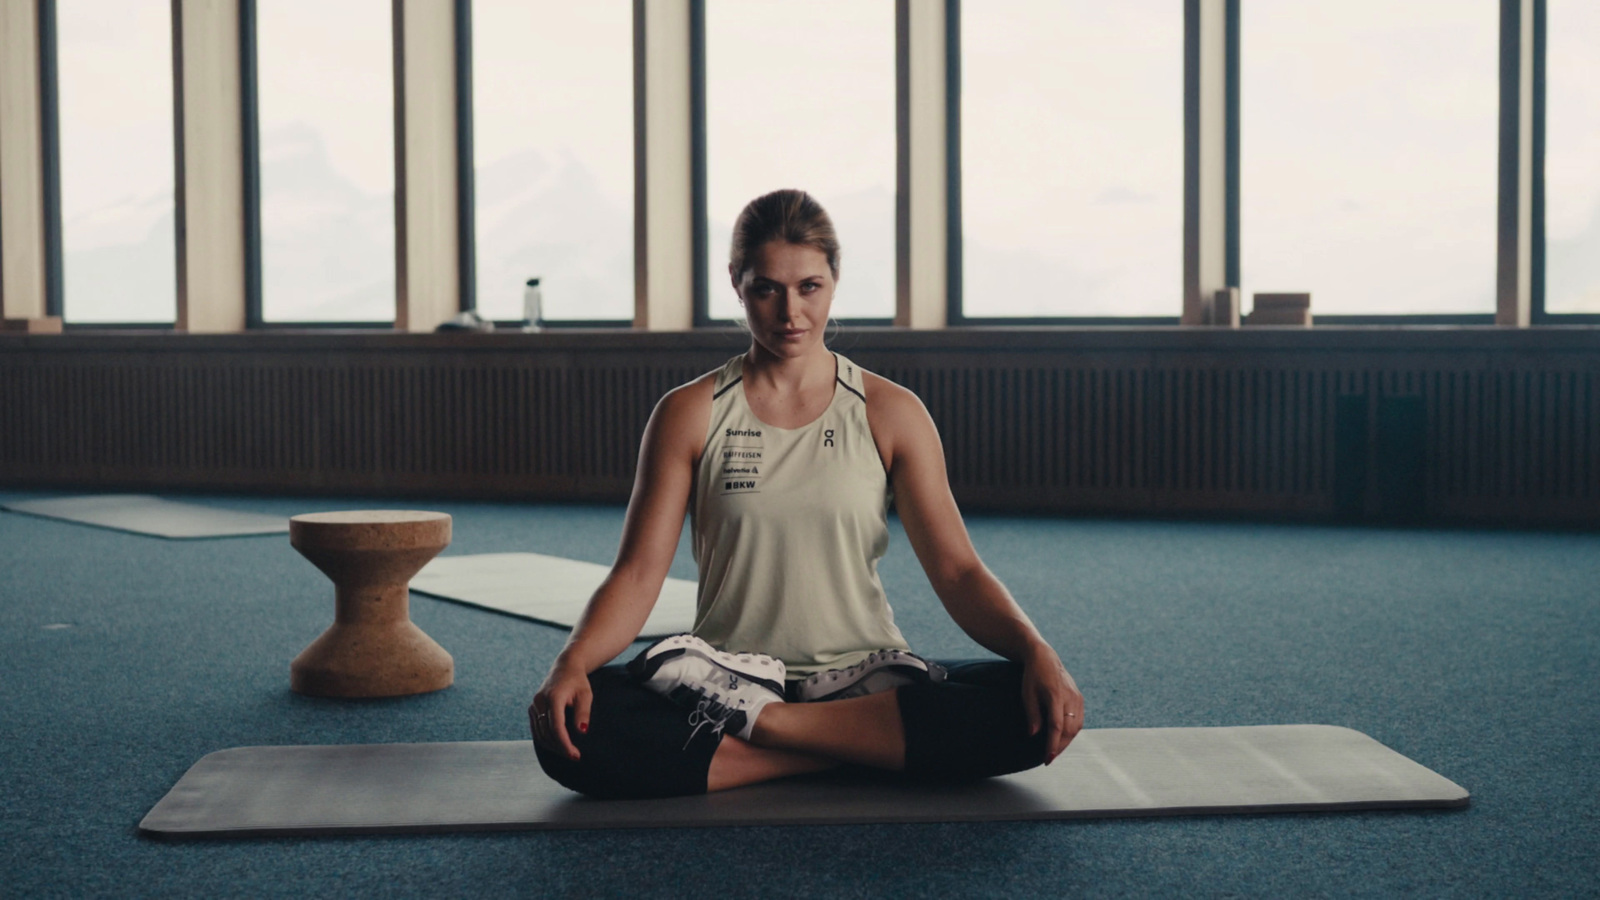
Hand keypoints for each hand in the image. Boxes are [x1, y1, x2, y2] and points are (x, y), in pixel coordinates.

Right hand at [530, 660, 592, 760]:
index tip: (575, 755)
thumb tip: (582, 732)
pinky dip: (545, 740)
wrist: (565, 667)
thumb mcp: (585, 695)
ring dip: (552, 746)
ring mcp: (534, 705)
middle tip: (574, 757)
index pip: (556, 727)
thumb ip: (583, 713)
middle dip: (560, 748)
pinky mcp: (532, 708)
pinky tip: (557, 746)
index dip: (565, 744)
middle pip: (547, 733)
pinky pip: (536, 729)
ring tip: (568, 752)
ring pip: (539, 734)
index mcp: (553, 697)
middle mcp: (540, 701)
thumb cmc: (578, 681)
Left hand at [1020, 642, 1083, 763]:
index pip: (1056, 726)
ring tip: (1055, 750)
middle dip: (1060, 746)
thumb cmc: (1033, 676)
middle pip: (1069, 729)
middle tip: (1049, 758)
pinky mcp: (1080, 698)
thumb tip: (1034, 735)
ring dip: (1067, 741)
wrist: (1045, 657)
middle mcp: (1070, 697)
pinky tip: (1063, 738)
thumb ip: (1032, 714)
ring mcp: (1077, 697)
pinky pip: (1079, 720)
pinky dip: (1072, 732)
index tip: (1048, 758)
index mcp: (1055, 695)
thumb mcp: (1027, 694)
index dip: (1053, 744)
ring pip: (1077, 727)